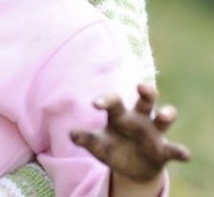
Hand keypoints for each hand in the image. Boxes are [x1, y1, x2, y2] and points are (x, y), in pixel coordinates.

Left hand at [70, 84, 190, 191]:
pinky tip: (184, 154)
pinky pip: (174, 149)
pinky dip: (180, 151)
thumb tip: (71, 134)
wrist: (130, 169)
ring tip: (164, 114)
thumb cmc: (112, 149)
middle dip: (146, 92)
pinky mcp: (164, 151)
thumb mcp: (98, 146)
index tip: (95, 103)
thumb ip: (86, 139)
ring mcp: (154, 134)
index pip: (114, 102)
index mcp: (120, 116)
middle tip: (142, 86)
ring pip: (164, 119)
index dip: (106, 100)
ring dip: (166, 115)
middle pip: (145, 101)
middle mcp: (139, 120)